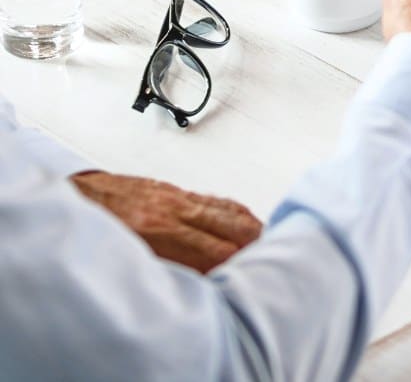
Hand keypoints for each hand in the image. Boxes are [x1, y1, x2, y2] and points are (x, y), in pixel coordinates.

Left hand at [71, 171, 261, 272]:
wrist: (69, 195)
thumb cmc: (86, 231)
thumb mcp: (123, 261)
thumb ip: (164, 270)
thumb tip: (192, 289)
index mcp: (157, 229)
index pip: (216, 250)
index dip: (238, 265)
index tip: (251, 278)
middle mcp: (170, 208)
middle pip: (232, 224)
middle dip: (257, 242)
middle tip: (274, 260)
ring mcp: (173, 195)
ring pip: (227, 209)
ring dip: (251, 227)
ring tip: (268, 243)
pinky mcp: (170, 189)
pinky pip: (213, 199)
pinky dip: (234, 212)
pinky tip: (242, 221)